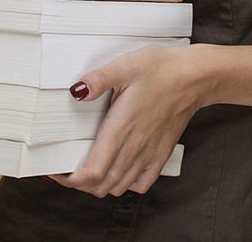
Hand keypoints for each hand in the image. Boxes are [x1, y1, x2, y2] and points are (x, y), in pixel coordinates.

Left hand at [48, 44, 210, 197]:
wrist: (196, 76)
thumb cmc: (162, 69)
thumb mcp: (126, 65)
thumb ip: (99, 78)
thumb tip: (76, 91)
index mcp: (122, 129)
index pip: (92, 173)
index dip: (69, 179)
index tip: (55, 169)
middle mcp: (135, 147)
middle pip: (100, 186)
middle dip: (78, 183)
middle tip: (66, 167)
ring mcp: (149, 153)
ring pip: (118, 187)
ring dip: (99, 184)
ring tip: (87, 169)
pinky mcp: (161, 153)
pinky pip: (141, 183)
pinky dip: (126, 184)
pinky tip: (119, 170)